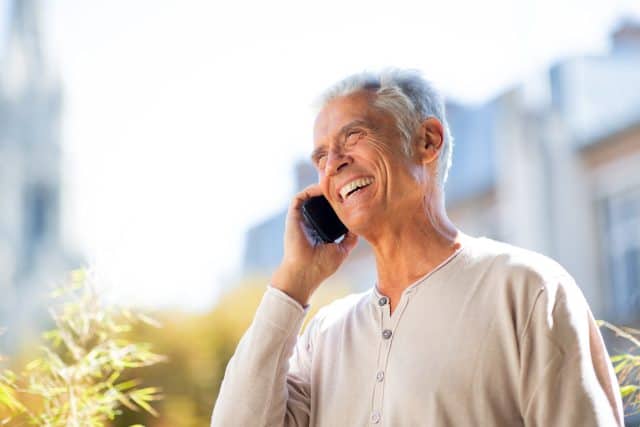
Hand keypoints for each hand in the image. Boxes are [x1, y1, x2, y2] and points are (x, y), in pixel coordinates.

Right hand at [271, 184, 357, 305]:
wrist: (305, 274)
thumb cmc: (321, 267)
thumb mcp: (342, 250)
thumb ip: (349, 238)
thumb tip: (359, 226)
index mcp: (319, 229)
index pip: (328, 210)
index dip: (338, 200)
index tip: (350, 193)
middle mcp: (309, 222)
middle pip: (319, 200)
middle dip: (330, 190)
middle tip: (344, 182)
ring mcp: (300, 219)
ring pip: (309, 195)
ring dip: (321, 187)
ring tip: (335, 181)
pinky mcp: (293, 217)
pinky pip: (299, 197)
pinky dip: (310, 190)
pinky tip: (324, 188)